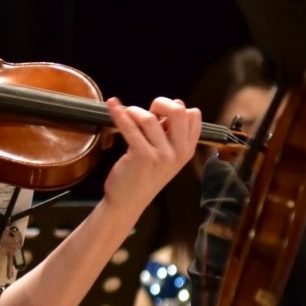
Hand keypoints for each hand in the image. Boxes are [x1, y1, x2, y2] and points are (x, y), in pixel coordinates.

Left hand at [101, 97, 201, 215]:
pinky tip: (112, 105)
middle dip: (160, 103)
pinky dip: (118, 113)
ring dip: (134, 111)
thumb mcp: (166, 157)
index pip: (193, 115)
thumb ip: (170, 134)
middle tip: (146, 111)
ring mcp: (161, 155)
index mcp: (187, 149)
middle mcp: (178, 152)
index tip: (159, 114)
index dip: (175, 107)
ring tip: (126, 116)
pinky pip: (129, 128)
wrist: (128, 202)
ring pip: (149, 118)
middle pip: (178, 111)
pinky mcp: (142, 156)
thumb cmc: (143, 176)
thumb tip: (172, 104)